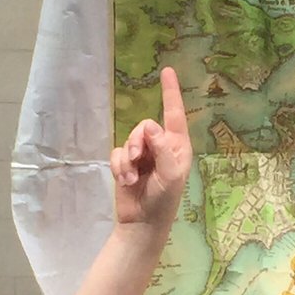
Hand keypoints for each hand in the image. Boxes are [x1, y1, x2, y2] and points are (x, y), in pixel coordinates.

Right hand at [110, 67, 192, 230]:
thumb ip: (162, 150)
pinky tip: (124, 181)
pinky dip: (118, 167)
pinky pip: (117, 153)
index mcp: (177, 147)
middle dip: (137, 142)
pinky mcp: (126, 164)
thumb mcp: (169, 176)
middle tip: (137, 159)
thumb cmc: (163, 201)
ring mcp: (143, 155)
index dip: (170, 93)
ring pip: (129, 139)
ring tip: (131, 177)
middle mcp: (161, 147)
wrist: (142, 223)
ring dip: (127, 159)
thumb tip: (152, 127)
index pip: (174, 115)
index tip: (167, 71)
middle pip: (144, 127)